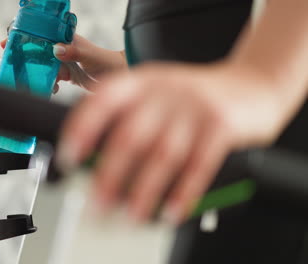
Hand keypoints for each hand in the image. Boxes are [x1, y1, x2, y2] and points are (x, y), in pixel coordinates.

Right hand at [0, 34, 126, 91]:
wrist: (121, 79)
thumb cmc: (110, 63)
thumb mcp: (91, 57)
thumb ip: (76, 52)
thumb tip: (57, 49)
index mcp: (66, 40)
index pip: (41, 34)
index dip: (24, 35)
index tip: (9, 40)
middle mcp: (63, 50)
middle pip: (37, 50)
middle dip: (23, 54)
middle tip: (9, 60)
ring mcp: (64, 63)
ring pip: (42, 66)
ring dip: (35, 73)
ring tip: (32, 81)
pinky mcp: (67, 76)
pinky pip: (51, 79)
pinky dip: (48, 84)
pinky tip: (51, 89)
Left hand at [56, 61, 285, 224]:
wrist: (252, 83)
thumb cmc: (194, 96)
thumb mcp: (157, 95)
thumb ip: (129, 120)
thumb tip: (94, 164)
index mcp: (141, 82)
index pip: (103, 100)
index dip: (81, 129)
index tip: (68, 157)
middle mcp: (165, 91)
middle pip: (130, 135)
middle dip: (109, 175)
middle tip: (96, 205)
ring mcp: (195, 107)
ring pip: (162, 155)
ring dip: (143, 191)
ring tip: (130, 216)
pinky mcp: (222, 125)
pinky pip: (199, 165)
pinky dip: (183, 193)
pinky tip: (171, 211)